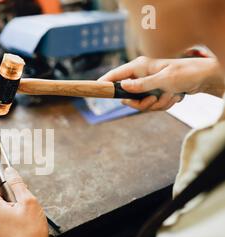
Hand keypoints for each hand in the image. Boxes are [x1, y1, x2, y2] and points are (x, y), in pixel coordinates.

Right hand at [99, 56, 224, 110]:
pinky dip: (163, 104)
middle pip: (127, 96)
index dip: (104, 83)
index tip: (95, 90)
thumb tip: (122, 86)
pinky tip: (174, 96)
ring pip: (141, 103)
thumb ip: (141, 85)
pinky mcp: (154, 92)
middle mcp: (141, 75)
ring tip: (171, 95)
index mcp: (140, 67)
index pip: (115, 75)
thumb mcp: (163, 80)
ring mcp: (148, 84)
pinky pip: (151, 105)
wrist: (204, 78)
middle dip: (141, 103)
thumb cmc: (186, 74)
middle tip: (153, 100)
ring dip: (156, 104)